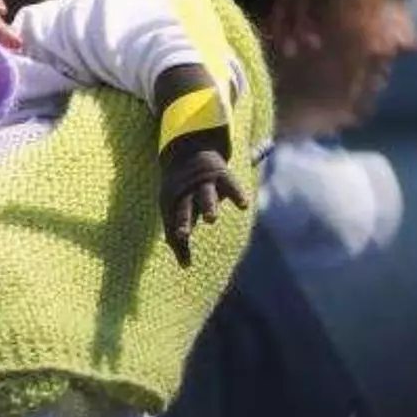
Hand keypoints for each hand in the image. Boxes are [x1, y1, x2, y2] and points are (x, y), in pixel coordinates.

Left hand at [158, 147, 247, 267]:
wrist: (187, 150)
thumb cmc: (180, 191)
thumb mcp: (174, 210)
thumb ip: (180, 239)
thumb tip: (185, 267)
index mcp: (173, 202)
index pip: (173, 224)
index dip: (177, 240)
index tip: (184, 260)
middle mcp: (187, 193)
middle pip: (184, 209)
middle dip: (183, 222)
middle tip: (182, 235)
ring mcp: (203, 183)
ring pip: (206, 196)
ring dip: (208, 207)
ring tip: (211, 219)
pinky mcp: (221, 175)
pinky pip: (230, 185)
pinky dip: (236, 194)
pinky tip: (244, 205)